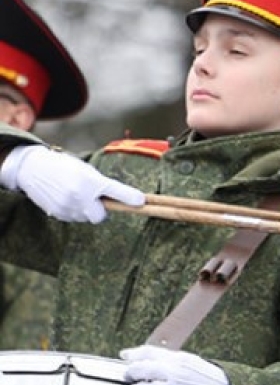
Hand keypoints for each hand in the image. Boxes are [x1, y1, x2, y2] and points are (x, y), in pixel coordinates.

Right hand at [0, 145, 143, 222]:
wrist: (32, 169)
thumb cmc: (64, 167)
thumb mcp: (87, 170)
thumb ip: (104, 185)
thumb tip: (125, 199)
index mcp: (89, 181)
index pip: (115, 191)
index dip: (130, 197)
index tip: (142, 202)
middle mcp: (79, 196)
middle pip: (100, 216)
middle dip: (101, 211)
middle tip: (96, 199)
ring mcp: (66, 207)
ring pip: (87, 218)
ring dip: (87, 210)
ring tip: (76, 194)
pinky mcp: (57, 214)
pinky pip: (74, 218)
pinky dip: (75, 211)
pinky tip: (66, 198)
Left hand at [121, 346, 234, 384]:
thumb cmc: (207, 377)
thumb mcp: (188, 360)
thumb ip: (167, 358)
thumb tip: (147, 356)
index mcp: (177, 358)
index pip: (147, 352)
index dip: (133, 354)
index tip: (126, 356)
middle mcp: (172, 371)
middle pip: (139, 369)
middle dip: (131, 373)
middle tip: (132, 375)